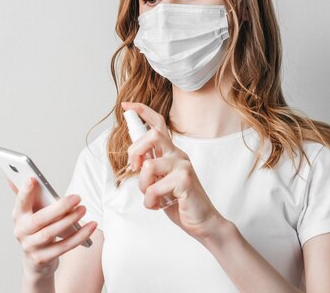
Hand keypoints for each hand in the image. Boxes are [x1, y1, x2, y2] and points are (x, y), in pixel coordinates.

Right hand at [8, 177, 97, 277]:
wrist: (36, 261)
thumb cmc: (38, 229)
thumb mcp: (32, 213)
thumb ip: (31, 196)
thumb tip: (27, 176)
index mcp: (18, 216)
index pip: (20, 202)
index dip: (25, 192)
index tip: (32, 178)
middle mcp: (21, 231)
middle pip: (40, 219)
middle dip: (59, 208)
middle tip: (77, 197)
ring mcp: (30, 247)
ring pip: (51, 233)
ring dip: (70, 220)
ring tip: (83, 209)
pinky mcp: (42, 259)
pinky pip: (63, 247)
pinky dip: (79, 236)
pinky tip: (91, 226)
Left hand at [121, 101, 225, 240]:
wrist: (203, 223)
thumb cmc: (181, 202)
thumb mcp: (160, 182)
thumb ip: (150, 168)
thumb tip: (135, 158)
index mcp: (171, 153)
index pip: (158, 125)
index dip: (142, 112)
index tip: (126, 106)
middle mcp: (178, 155)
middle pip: (152, 135)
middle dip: (134, 151)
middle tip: (133, 169)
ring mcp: (183, 166)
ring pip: (148, 166)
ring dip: (143, 186)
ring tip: (152, 197)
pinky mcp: (185, 180)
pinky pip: (154, 188)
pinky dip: (150, 201)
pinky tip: (159, 205)